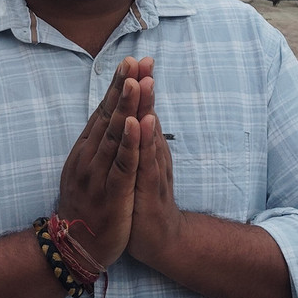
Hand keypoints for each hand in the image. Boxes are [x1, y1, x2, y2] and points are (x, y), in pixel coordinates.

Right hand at [57, 57, 143, 266]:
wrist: (75, 248)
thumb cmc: (87, 206)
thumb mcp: (89, 169)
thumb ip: (98, 143)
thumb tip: (108, 116)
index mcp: (86, 149)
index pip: (103, 110)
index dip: (117, 86)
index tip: (130, 61)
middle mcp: (90, 156)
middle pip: (109, 116)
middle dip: (124, 87)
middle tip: (135, 60)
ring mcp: (98, 174)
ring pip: (116, 135)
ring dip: (127, 107)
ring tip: (136, 81)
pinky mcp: (112, 193)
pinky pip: (122, 164)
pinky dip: (131, 142)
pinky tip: (138, 124)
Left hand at [127, 63, 185, 269]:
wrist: (160, 239)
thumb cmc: (146, 198)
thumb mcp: (142, 164)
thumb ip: (142, 139)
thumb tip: (139, 113)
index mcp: (148, 146)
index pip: (142, 110)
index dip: (139, 85)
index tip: (137, 57)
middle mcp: (153, 153)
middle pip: (149, 115)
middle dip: (144, 87)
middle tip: (144, 60)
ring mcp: (154, 170)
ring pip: (150, 134)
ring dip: (146, 108)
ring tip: (145, 82)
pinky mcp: (151, 189)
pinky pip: (147, 163)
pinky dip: (145, 143)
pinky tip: (144, 125)